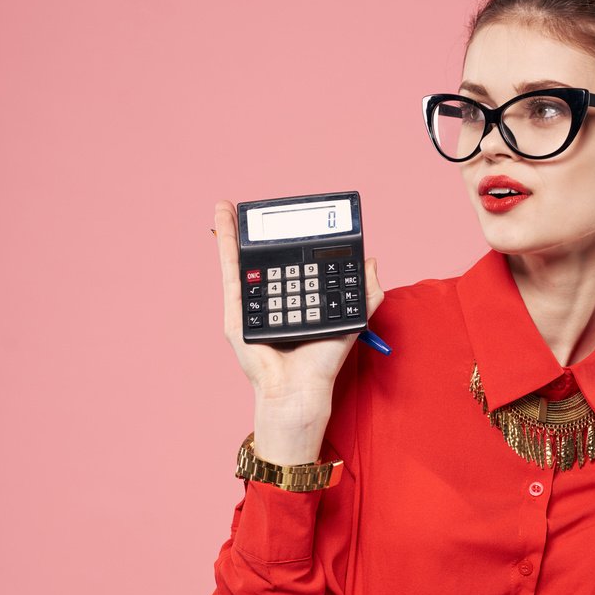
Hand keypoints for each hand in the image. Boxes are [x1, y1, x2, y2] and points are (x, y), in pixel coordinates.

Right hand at [214, 199, 384, 401]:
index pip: (292, 265)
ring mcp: (252, 305)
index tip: (292, 222)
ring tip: (230, 206)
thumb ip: (364, 293)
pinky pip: (232, 273)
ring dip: (233, 232)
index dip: (291, 245)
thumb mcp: (350, 321)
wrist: (302, 389)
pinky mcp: (238, 312)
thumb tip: (371, 261)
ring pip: (243, 261)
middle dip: (259, 235)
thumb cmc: (322, 363)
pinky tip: (223, 223)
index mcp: (296, 300)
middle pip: (264, 260)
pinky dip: (226, 246)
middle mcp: (272, 300)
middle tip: (258, 210)